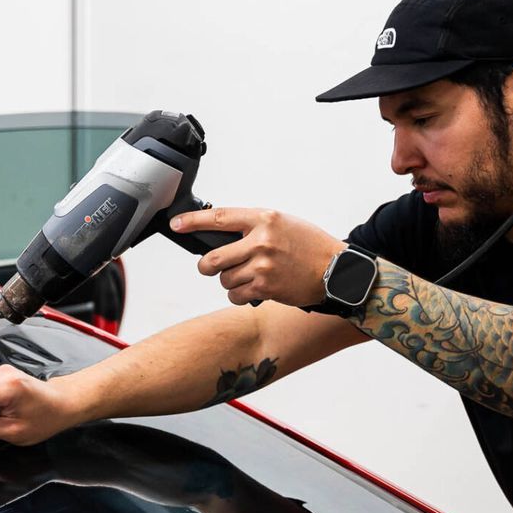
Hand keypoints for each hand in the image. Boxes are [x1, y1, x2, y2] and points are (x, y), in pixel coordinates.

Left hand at [171, 206, 343, 307]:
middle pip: (213, 258)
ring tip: (248, 277)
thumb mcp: (283, 223)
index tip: (177, 224)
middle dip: (207, 266)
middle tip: (212, 267)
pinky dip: (239, 295)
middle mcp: (261, 241)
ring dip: (229, 281)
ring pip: (224, 279)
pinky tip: (253, 289)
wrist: (336, 269)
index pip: (218, 218)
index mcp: (264, 218)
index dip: (192, 222)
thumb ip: (253, 226)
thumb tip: (222, 234)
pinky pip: (235, 295)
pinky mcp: (266, 288)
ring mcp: (263, 265)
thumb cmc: (309, 246)